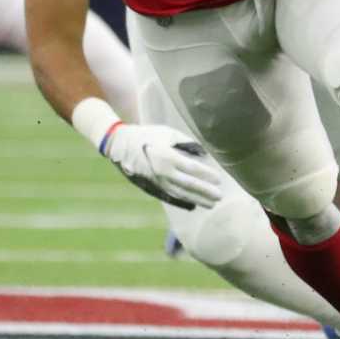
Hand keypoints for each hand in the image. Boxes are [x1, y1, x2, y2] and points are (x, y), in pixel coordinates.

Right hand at [102, 122, 226, 208]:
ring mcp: (156, 181)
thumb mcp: (168, 133)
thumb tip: (204, 153)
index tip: (219, 179)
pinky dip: (183, 201)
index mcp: (167, 156)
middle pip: (188, 184)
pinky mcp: (152, 186)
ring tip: (211, 204)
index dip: (207, 174)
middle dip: (205, 191)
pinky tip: (194, 205)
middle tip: (219, 196)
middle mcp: (162, 171)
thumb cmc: (148, 135)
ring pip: (180, 193)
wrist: (120, 145)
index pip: (192, 168)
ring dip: (196, 199)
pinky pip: (170, 196)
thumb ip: (187, 143)